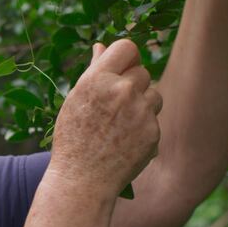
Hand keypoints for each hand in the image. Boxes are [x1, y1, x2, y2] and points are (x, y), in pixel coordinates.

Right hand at [48, 39, 161, 197]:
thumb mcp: (75, 101)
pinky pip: (154, 120)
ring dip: (142, 104)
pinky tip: (125, 142)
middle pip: (142, 71)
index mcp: (97, 79)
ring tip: (120, 125)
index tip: (121, 69)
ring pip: (154, 94)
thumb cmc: (73, 139)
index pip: (127, 47)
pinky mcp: (153, 132)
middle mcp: (121, 91)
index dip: (125, 58)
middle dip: (133, 84)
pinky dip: (144, 128)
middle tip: (116, 106)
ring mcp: (140, 112)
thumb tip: (101, 46)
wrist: (82, 180)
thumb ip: (94, 72)